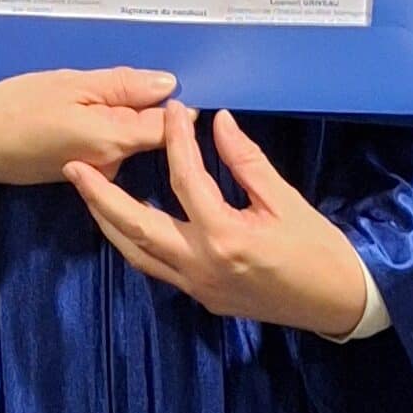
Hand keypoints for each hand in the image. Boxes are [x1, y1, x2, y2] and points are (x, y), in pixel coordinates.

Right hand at [0, 66, 176, 191]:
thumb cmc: (15, 106)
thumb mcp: (70, 84)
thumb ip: (122, 85)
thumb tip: (169, 85)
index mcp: (114, 141)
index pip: (170, 127)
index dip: (172, 101)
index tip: (158, 79)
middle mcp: (113, 165)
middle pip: (149, 131)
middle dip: (140, 104)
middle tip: (105, 82)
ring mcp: (98, 173)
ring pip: (126, 136)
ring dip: (117, 113)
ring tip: (83, 95)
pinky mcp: (83, 173)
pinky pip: (107, 144)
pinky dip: (100, 126)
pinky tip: (73, 113)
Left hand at [67, 104, 374, 339]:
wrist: (337, 302)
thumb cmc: (319, 250)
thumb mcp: (285, 200)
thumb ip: (246, 161)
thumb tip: (218, 122)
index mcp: (224, 236)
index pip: (186, 178)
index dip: (176, 139)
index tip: (172, 110)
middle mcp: (200, 264)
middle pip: (135, 226)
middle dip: (101, 195)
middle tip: (74, 166)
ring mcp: (196, 285)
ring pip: (136, 253)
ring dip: (109, 222)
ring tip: (88, 193)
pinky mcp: (200, 296)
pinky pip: (155, 267)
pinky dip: (135, 243)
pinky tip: (126, 222)